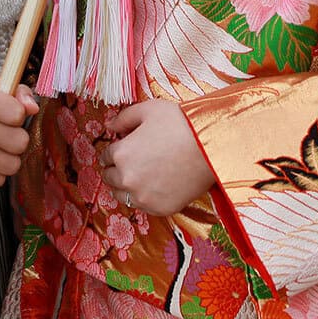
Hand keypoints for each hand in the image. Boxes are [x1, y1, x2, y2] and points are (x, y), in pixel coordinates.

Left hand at [101, 100, 217, 215]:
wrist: (212, 145)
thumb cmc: (181, 123)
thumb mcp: (149, 110)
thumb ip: (123, 118)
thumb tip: (109, 127)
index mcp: (121, 154)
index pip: (105, 157)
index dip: (114, 150)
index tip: (123, 148)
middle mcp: (127, 179)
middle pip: (110, 178)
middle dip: (117, 168)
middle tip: (132, 162)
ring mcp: (143, 197)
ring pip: (123, 196)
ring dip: (127, 186)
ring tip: (143, 175)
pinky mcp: (161, 209)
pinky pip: (144, 206)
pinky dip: (146, 197)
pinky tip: (157, 185)